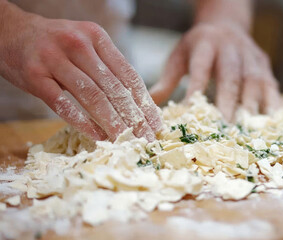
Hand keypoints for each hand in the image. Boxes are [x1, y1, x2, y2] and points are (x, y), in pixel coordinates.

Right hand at [0, 2, 161, 140]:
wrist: (10, 31)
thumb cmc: (55, 44)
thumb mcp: (86, 44)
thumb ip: (108, 67)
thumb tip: (137, 101)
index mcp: (97, 38)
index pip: (128, 75)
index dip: (145, 102)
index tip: (156, 123)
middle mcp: (79, 45)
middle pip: (113, 88)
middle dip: (133, 118)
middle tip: (145, 138)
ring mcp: (55, 59)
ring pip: (92, 96)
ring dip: (112, 122)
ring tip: (126, 141)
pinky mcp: (35, 76)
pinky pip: (62, 103)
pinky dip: (82, 122)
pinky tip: (97, 136)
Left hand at [150, 22, 280, 120]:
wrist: (226, 25)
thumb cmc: (198, 47)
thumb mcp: (179, 57)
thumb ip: (167, 80)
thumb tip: (150, 104)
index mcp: (205, 44)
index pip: (201, 67)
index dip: (197, 88)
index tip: (190, 112)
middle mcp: (230, 48)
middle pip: (230, 75)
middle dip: (228, 101)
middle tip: (224, 126)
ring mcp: (250, 56)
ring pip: (253, 80)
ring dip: (251, 105)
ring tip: (246, 128)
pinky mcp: (264, 64)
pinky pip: (271, 84)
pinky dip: (271, 103)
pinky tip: (268, 122)